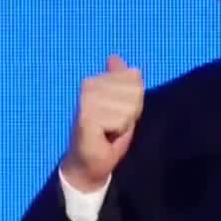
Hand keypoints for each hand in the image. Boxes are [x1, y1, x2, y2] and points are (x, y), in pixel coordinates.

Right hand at [60, 55, 143, 189]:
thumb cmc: (105, 136)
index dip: (134, 102)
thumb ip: (122, 82)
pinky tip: (105, 136)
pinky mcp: (86, 118)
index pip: (133, 80)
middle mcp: (89, 87)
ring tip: (110, 130)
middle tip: (114, 125)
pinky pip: (119, 119)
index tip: (119, 115)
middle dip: (130, 112)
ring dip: (124, 123)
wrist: (87, 163)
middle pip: (132, 92)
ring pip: (127, 106)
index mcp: (97, 82)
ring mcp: (86, 102)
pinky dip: (118, 131)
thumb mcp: (120, 106)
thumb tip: (116, 57)